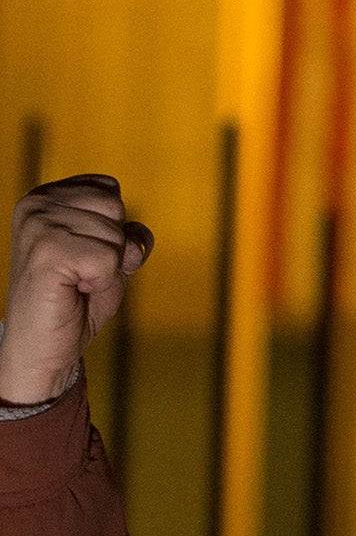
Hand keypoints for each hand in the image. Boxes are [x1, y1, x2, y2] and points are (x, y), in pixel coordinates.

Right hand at [0, 175, 151, 403]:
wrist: (46, 345)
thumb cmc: (76, 300)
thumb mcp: (110, 257)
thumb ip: (126, 234)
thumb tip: (137, 234)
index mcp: (47, 196)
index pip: (109, 190)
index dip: (113, 230)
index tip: (86, 255)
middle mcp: (37, 204)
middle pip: (116, 209)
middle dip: (114, 248)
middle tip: (84, 273)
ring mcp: (39, 225)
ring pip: (115, 236)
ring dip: (108, 269)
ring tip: (78, 282)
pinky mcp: (48, 252)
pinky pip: (109, 260)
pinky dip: (103, 283)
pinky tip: (75, 290)